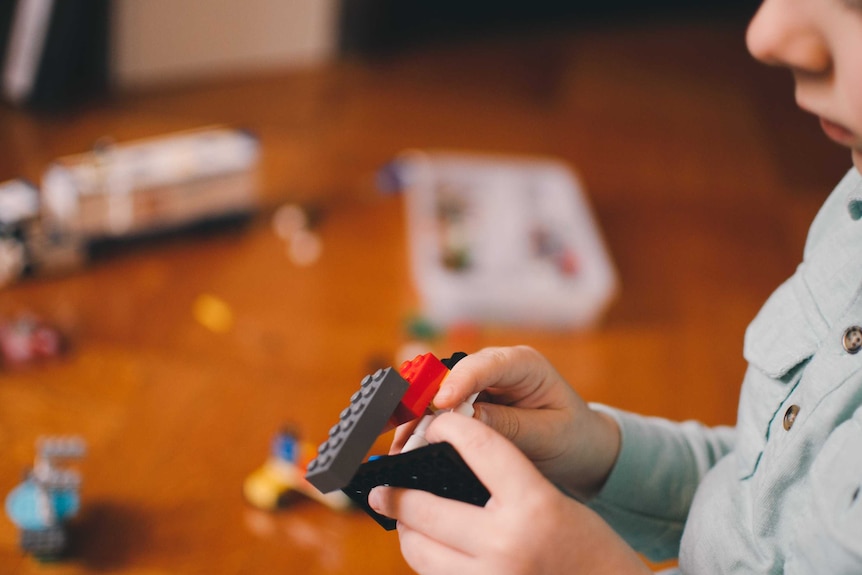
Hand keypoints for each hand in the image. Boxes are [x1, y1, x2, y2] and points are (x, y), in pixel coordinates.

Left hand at [371, 412, 649, 574]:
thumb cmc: (590, 550)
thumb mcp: (556, 504)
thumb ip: (508, 484)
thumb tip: (448, 469)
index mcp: (534, 506)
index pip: (480, 448)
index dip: (450, 428)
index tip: (434, 425)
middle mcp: (507, 544)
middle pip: (426, 506)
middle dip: (396, 493)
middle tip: (381, 487)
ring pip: (419, 551)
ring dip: (406, 531)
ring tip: (403, 520)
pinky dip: (428, 562)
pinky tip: (430, 548)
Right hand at [393, 346, 618, 498]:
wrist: (579, 446)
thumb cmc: (570, 435)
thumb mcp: (547, 434)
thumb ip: (509, 425)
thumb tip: (466, 420)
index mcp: (524, 364)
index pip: (486, 364)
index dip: (459, 381)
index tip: (440, 404)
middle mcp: (496, 367)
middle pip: (451, 375)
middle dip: (425, 402)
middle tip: (407, 432)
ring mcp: (479, 383)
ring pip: (437, 392)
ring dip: (417, 418)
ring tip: (401, 447)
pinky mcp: (467, 402)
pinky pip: (438, 410)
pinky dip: (422, 428)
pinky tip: (408, 447)